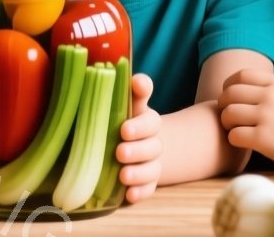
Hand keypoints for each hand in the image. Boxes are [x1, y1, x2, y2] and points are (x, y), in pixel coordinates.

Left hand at [116, 73, 161, 203]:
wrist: (142, 145)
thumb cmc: (127, 120)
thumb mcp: (130, 104)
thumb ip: (134, 91)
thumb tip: (135, 78)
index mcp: (148, 122)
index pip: (150, 122)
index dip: (139, 126)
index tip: (124, 129)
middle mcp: (153, 143)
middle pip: (152, 147)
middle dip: (137, 150)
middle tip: (119, 151)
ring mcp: (152, 164)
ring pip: (151, 170)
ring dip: (139, 173)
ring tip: (123, 175)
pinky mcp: (148, 183)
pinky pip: (148, 189)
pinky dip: (140, 192)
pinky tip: (130, 195)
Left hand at [218, 69, 273, 165]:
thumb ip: (272, 87)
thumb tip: (248, 87)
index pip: (240, 76)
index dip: (229, 86)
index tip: (231, 97)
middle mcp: (269, 96)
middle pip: (229, 94)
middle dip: (224, 105)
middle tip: (229, 116)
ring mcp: (266, 117)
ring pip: (228, 114)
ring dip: (227, 123)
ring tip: (235, 129)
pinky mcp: (264, 139)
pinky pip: (234, 135)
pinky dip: (234, 139)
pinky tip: (243, 142)